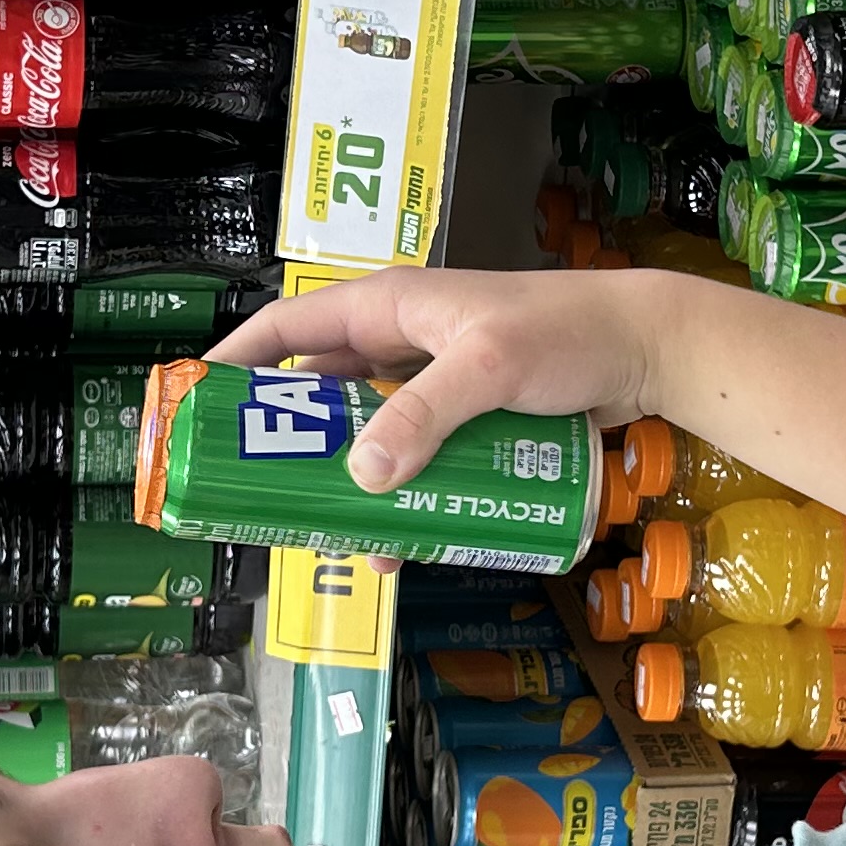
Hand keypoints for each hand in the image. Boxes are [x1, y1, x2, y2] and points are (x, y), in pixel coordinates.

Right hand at [204, 269, 673, 490]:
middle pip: (324, 390)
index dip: (242, 360)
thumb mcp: (486, 369)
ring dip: (351, 481)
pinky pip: (416, 457)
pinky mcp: (468, 416)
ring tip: (332, 532)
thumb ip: (422, 416)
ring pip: (370, 434)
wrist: (645, 349)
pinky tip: (400, 539)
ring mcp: (437, 380)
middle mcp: (405, 339)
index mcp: (392, 306)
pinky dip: (401, 495)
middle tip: (261, 492)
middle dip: (293, 442)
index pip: (293, 325)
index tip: (200, 403)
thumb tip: (359, 475)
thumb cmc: (566, 335)